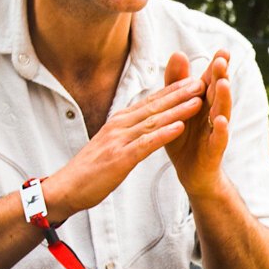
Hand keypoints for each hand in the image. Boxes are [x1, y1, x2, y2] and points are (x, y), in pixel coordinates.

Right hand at [45, 67, 204, 218]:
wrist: (66, 188)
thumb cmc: (90, 169)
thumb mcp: (111, 144)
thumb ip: (126, 131)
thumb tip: (142, 122)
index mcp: (119, 121)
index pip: (150, 102)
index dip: (171, 90)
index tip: (191, 80)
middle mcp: (119, 125)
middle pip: (154, 106)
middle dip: (179, 94)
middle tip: (201, 82)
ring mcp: (119, 140)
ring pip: (154, 121)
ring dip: (177, 110)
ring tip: (198, 101)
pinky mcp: (120, 158)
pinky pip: (146, 144)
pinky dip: (164, 134)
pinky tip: (180, 128)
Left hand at [164, 51, 233, 199]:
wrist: (191, 174)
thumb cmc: (184, 138)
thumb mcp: (176, 108)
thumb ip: (176, 82)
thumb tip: (179, 53)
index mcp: (203, 103)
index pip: (210, 80)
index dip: (217, 66)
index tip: (223, 50)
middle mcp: (212, 114)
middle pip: (218, 93)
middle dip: (221, 76)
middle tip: (222, 60)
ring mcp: (215, 132)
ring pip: (221, 112)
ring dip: (223, 98)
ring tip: (223, 84)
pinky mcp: (213, 151)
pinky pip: (218, 139)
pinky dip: (221, 130)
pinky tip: (221, 121)